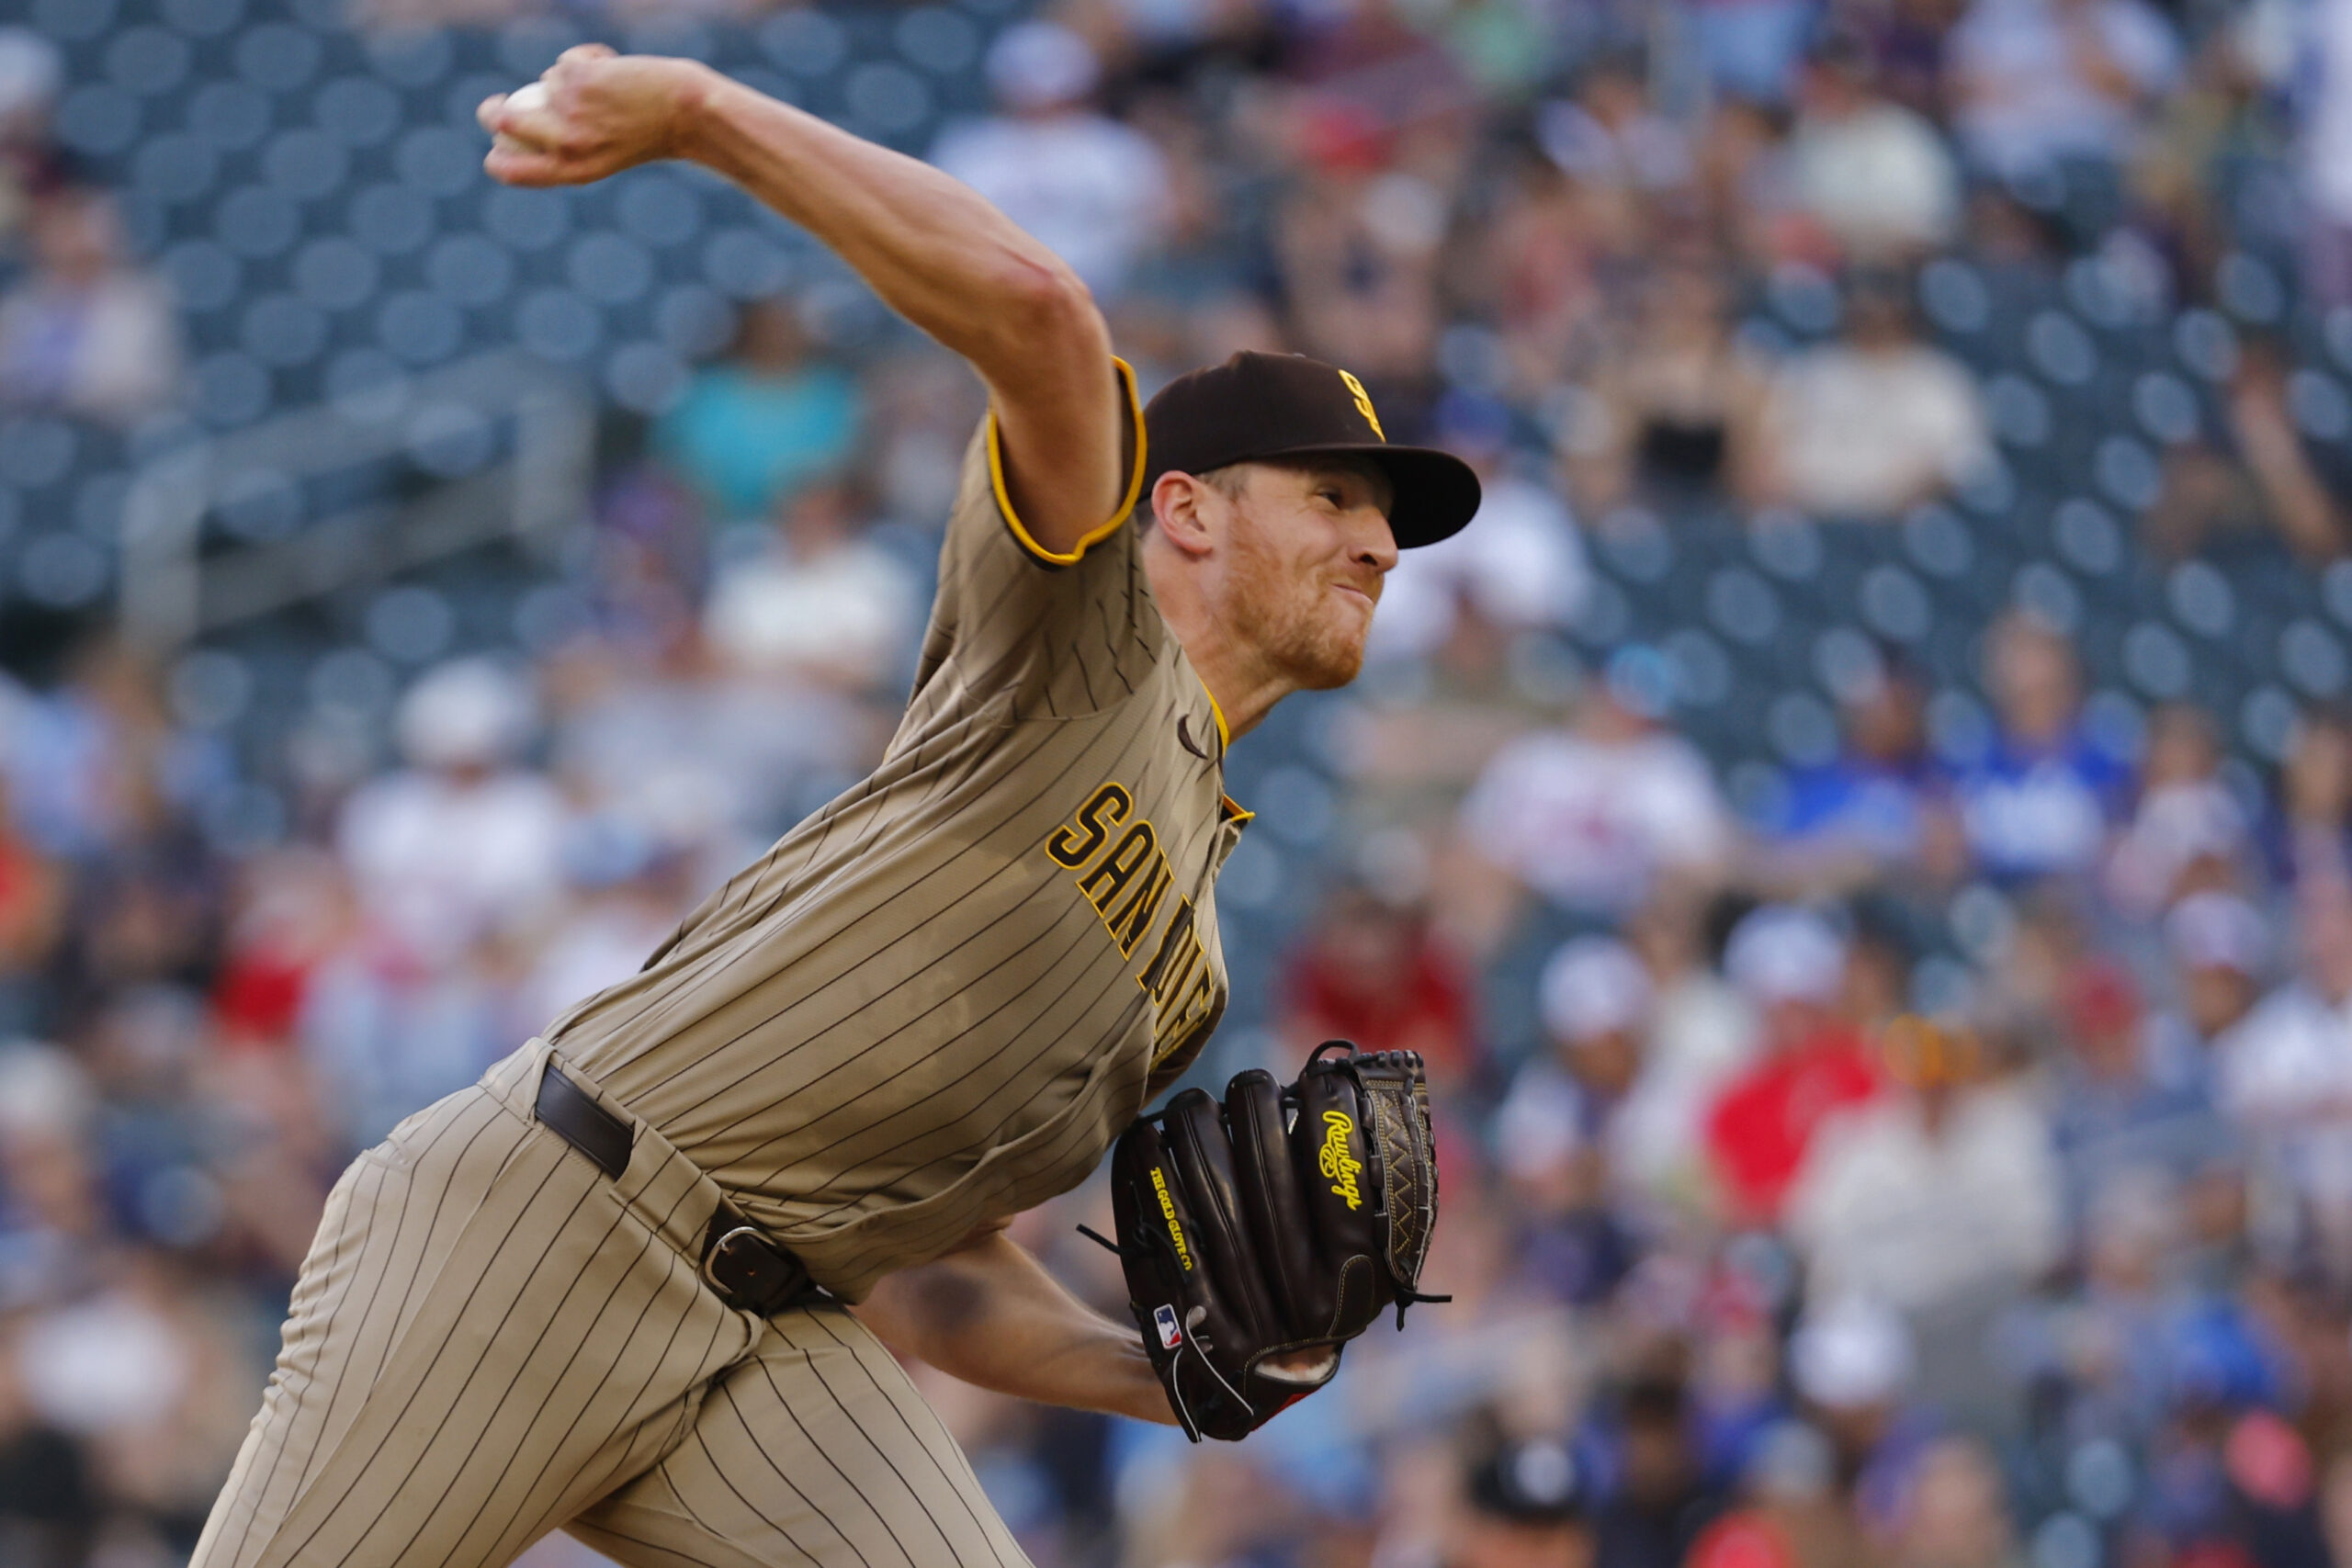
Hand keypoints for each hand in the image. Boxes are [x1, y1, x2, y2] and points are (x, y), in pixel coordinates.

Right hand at [477, 45, 710, 186]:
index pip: (510, 171)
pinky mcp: (577, 77)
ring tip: (606, 89)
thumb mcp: (603, 156)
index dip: (494, 157)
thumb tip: (517, 130)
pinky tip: (615, 71)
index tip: (495, 143)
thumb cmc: (649, 135)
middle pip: (502, 122)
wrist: (686, 112)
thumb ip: (564, 148)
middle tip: (500, 102)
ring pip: (544, 85)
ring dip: (568, 80)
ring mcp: (569, 109)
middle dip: (491, 110)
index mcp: (571, 171)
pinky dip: (588, 60)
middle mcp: (566, 144)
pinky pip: (566, 62)